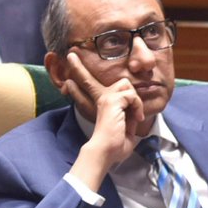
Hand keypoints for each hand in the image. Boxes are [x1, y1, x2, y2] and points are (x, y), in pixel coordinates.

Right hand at [61, 51, 143, 187]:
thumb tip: (136, 110)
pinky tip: (134, 118)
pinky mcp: (111, 100)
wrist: (106, 151)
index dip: (79, 69)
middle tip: (135, 116)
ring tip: (133, 119)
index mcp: (101, 103)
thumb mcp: (123, 126)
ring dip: (135, 104)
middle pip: (121, 82)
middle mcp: (101, 97)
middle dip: (131, 97)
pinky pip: (131, 95)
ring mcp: (105, 97)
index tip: (71, 56)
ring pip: (128, 86)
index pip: (89, 82)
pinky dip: (137, 107)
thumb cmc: (115, 145)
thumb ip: (128, 114)